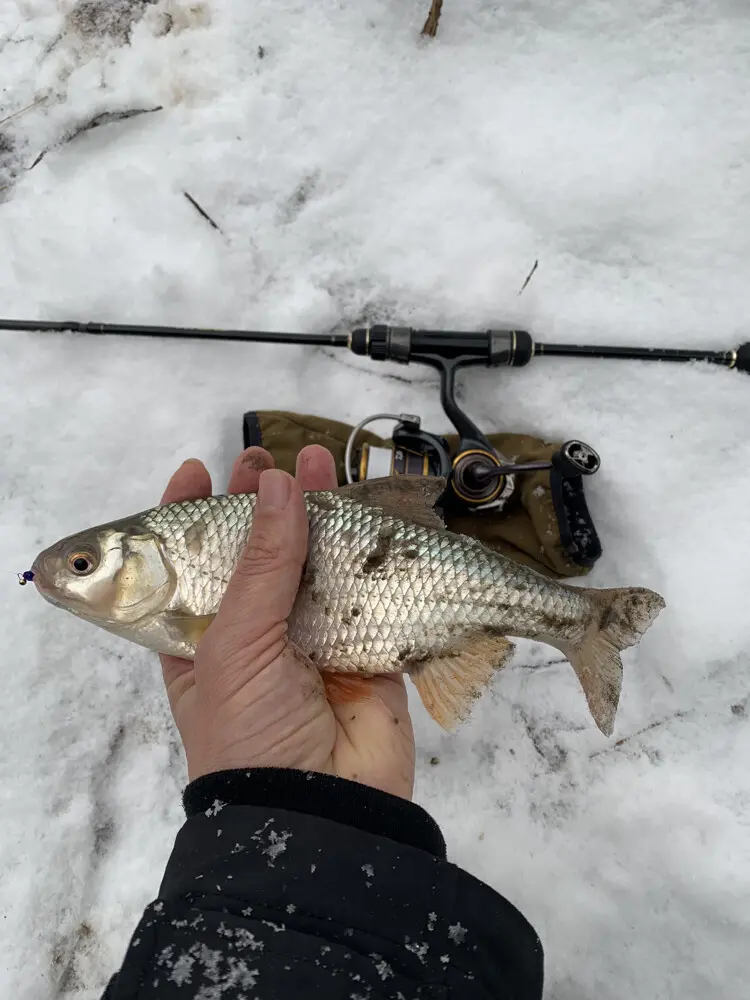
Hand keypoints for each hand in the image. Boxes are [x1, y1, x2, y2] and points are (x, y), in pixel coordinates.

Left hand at [159, 445, 415, 798]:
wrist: (321, 813)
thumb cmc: (249, 732)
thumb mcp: (237, 645)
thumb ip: (262, 563)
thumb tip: (278, 484)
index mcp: (201, 636)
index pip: (188, 564)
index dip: (189, 514)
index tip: (200, 467)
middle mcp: (254, 633)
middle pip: (256, 552)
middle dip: (262, 502)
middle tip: (266, 456)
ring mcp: (312, 639)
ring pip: (315, 562)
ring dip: (319, 512)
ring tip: (321, 460)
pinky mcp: (366, 648)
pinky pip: (370, 592)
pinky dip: (372, 552)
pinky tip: (371, 511)